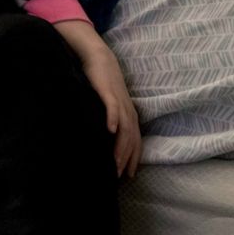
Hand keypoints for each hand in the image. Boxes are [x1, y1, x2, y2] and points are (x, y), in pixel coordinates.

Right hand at [54, 20, 141, 176]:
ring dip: (120, 147)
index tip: (127, 175)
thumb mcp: (108, 105)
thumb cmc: (101, 84)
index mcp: (129, 116)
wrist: (99, 58)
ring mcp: (119, 102)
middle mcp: (128, 111)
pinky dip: (113, 119)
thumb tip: (102, 140)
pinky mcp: (109, 93)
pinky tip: (109, 130)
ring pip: (125, 129)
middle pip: (132, 139)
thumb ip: (108, 121)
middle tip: (118, 176)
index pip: (135, 142)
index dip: (132, 159)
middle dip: (126, 159)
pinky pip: (113, 108)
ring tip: (114, 162)